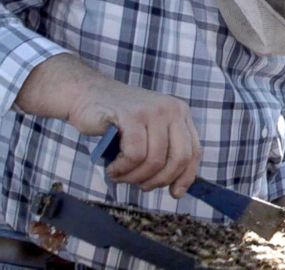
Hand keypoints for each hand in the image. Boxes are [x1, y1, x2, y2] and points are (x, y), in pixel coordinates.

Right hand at [17, 54, 201, 197]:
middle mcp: (172, 110)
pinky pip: (135, 154)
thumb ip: (165, 152)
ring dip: (135, 177)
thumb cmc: (118, 121)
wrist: (86, 94)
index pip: (194, 151)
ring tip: (120, 176)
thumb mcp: (149, 133)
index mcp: (181, 114)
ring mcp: (153, 111)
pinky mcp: (132, 116)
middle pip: (179, 158)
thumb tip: (178, 189)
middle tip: (140, 186)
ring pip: (155, 160)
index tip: (175, 193)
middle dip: (159, 180)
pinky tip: (112, 169)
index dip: (186, 176)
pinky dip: (123, 169)